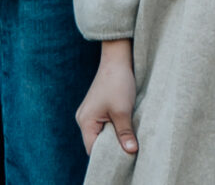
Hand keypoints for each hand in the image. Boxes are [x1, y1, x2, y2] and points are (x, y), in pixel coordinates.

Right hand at [76, 40, 138, 155]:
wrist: (117, 58)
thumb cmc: (118, 82)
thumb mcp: (123, 110)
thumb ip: (125, 133)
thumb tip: (131, 151)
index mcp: (85, 121)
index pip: (92, 149)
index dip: (107, 155)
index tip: (124, 156)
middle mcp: (83, 118)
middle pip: (96, 142)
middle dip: (112, 145)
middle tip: (128, 147)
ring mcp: (89, 113)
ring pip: (101, 133)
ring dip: (114, 135)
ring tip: (128, 136)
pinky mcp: (97, 108)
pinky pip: (104, 124)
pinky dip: (114, 126)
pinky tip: (125, 125)